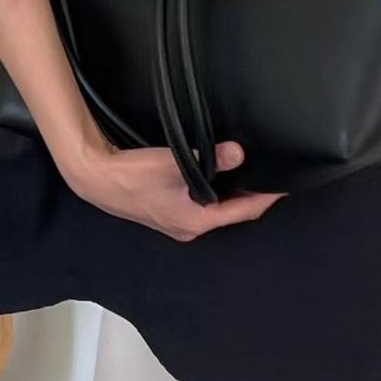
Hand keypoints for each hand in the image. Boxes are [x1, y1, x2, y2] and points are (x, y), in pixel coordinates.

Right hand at [59, 136, 286, 239]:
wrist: (95, 178)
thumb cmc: (132, 175)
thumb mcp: (175, 163)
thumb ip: (210, 158)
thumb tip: (239, 153)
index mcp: (197, 221)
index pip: (244, 212)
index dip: (267, 198)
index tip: (285, 186)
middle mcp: (190, 227)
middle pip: (232, 213)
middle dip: (253, 197)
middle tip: (272, 177)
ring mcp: (177, 222)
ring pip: (217, 210)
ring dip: (234, 195)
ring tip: (252, 175)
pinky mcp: (167, 212)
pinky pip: (202, 205)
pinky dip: (217, 193)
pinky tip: (220, 177)